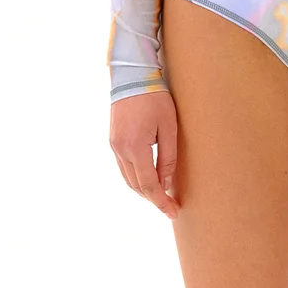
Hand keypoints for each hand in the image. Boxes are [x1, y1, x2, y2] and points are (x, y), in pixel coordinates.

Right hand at [110, 88, 179, 219]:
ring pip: (128, 178)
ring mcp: (114, 145)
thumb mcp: (169, 128)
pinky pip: (124, 167)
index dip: (161, 202)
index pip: (148, 185)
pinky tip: (148, 179)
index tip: (173, 212)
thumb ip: (168, 158)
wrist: (132, 75)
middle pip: (136, 186)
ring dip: (144, 190)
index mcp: (135, 148)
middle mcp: (120, 149)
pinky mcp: (113, 140)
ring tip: (161, 197)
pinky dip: (136, 178)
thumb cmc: (155, 98)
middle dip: (153, 199)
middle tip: (171, 207)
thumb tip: (166, 184)